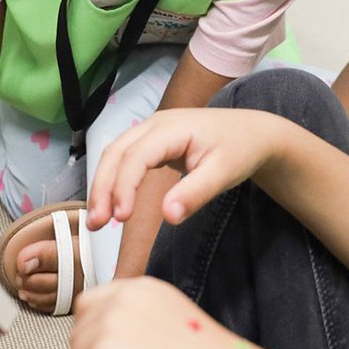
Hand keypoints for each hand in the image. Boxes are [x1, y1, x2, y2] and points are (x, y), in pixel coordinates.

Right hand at [86, 107, 294, 231]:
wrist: (252, 132)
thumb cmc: (240, 149)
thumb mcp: (224, 174)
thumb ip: (195, 194)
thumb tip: (168, 217)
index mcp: (171, 128)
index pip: (136, 156)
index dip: (124, 187)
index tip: (121, 218)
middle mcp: (153, 124)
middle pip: (115, 152)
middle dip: (102, 187)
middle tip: (95, 223)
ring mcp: (149, 130)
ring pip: (114, 155)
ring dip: (103, 185)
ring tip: (97, 219)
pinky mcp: (150, 141)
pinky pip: (123, 159)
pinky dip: (114, 181)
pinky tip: (112, 204)